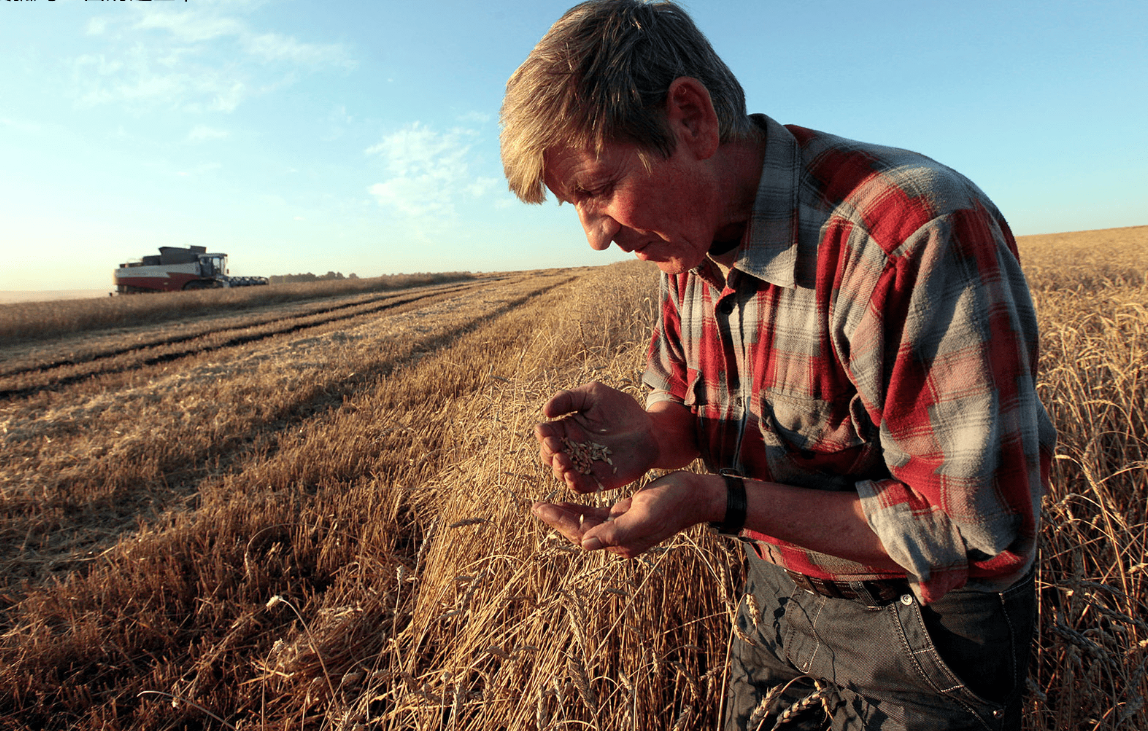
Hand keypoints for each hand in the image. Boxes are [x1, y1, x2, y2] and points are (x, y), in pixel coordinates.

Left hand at [532, 471, 722, 558]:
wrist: (696, 495)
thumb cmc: (673, 502)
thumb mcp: (644, 514)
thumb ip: (616, 532)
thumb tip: (585, 544)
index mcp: (622, 543)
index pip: (582, 534)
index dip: (559, 522)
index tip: (540, 508)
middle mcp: (619, 539)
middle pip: (580, 530)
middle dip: (557, 518)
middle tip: (535, 506)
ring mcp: (622, 528)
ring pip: (586, 522)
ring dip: (566, 513)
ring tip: (544, 504)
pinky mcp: (626, 515)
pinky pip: (597, 515)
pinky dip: (581, 508)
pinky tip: (568, 500)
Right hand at [534, 382, 659, 492]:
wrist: (651, 430)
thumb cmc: (622, 409)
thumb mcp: (594, 394)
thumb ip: (569, 398)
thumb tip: (545, 411)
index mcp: (567, 428)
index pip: (546, 434)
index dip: (543, 435)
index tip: (547, 433)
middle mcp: (572, 448)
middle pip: (549, 455)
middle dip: (548, 453)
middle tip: (555, 448)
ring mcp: (584, 466)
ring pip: (561, 472)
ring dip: (558, 469)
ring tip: (563, 462)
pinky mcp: (598, 480)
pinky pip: (580, 486)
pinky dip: (573, 483)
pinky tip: (572, 477)